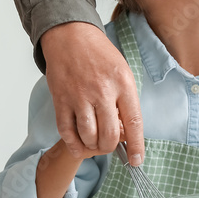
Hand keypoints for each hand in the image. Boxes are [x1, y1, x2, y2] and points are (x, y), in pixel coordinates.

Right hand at [40, 21, 144, 164]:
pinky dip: (74, 144)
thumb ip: (125, 100)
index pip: (134, 122)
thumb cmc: (100, 55)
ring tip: (95, 140)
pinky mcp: (61, 100)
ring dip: (93, 146)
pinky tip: (79, 144)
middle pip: (109, 135)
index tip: (136, 160)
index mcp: (123, 83)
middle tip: (110, 144)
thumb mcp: (122, 71)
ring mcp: (79, 97)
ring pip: (88, 136)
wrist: (71, 36)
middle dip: (110, 147)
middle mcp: (102, 91)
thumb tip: (125, 132)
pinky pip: (67, 132)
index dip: (136, 145)